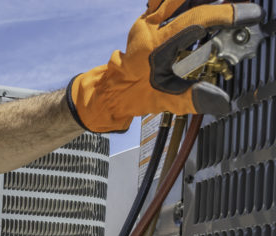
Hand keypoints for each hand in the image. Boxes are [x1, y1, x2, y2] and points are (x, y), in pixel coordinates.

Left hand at [67, 0, 262, 131]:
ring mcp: (146, 21)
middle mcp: (149, 28)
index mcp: (156, 46)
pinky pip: (165, 0)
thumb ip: (193, 98)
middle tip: (236, 7)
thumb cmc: (135, 95)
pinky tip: (199, 6)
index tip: (248, 14)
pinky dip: (184, 2)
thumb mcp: (165, 100)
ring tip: (218, 6)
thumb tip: (221, 101)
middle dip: (215, 0)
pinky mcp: (146, 18)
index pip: (197, 19)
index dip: (226, 13)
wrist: (112, 91)